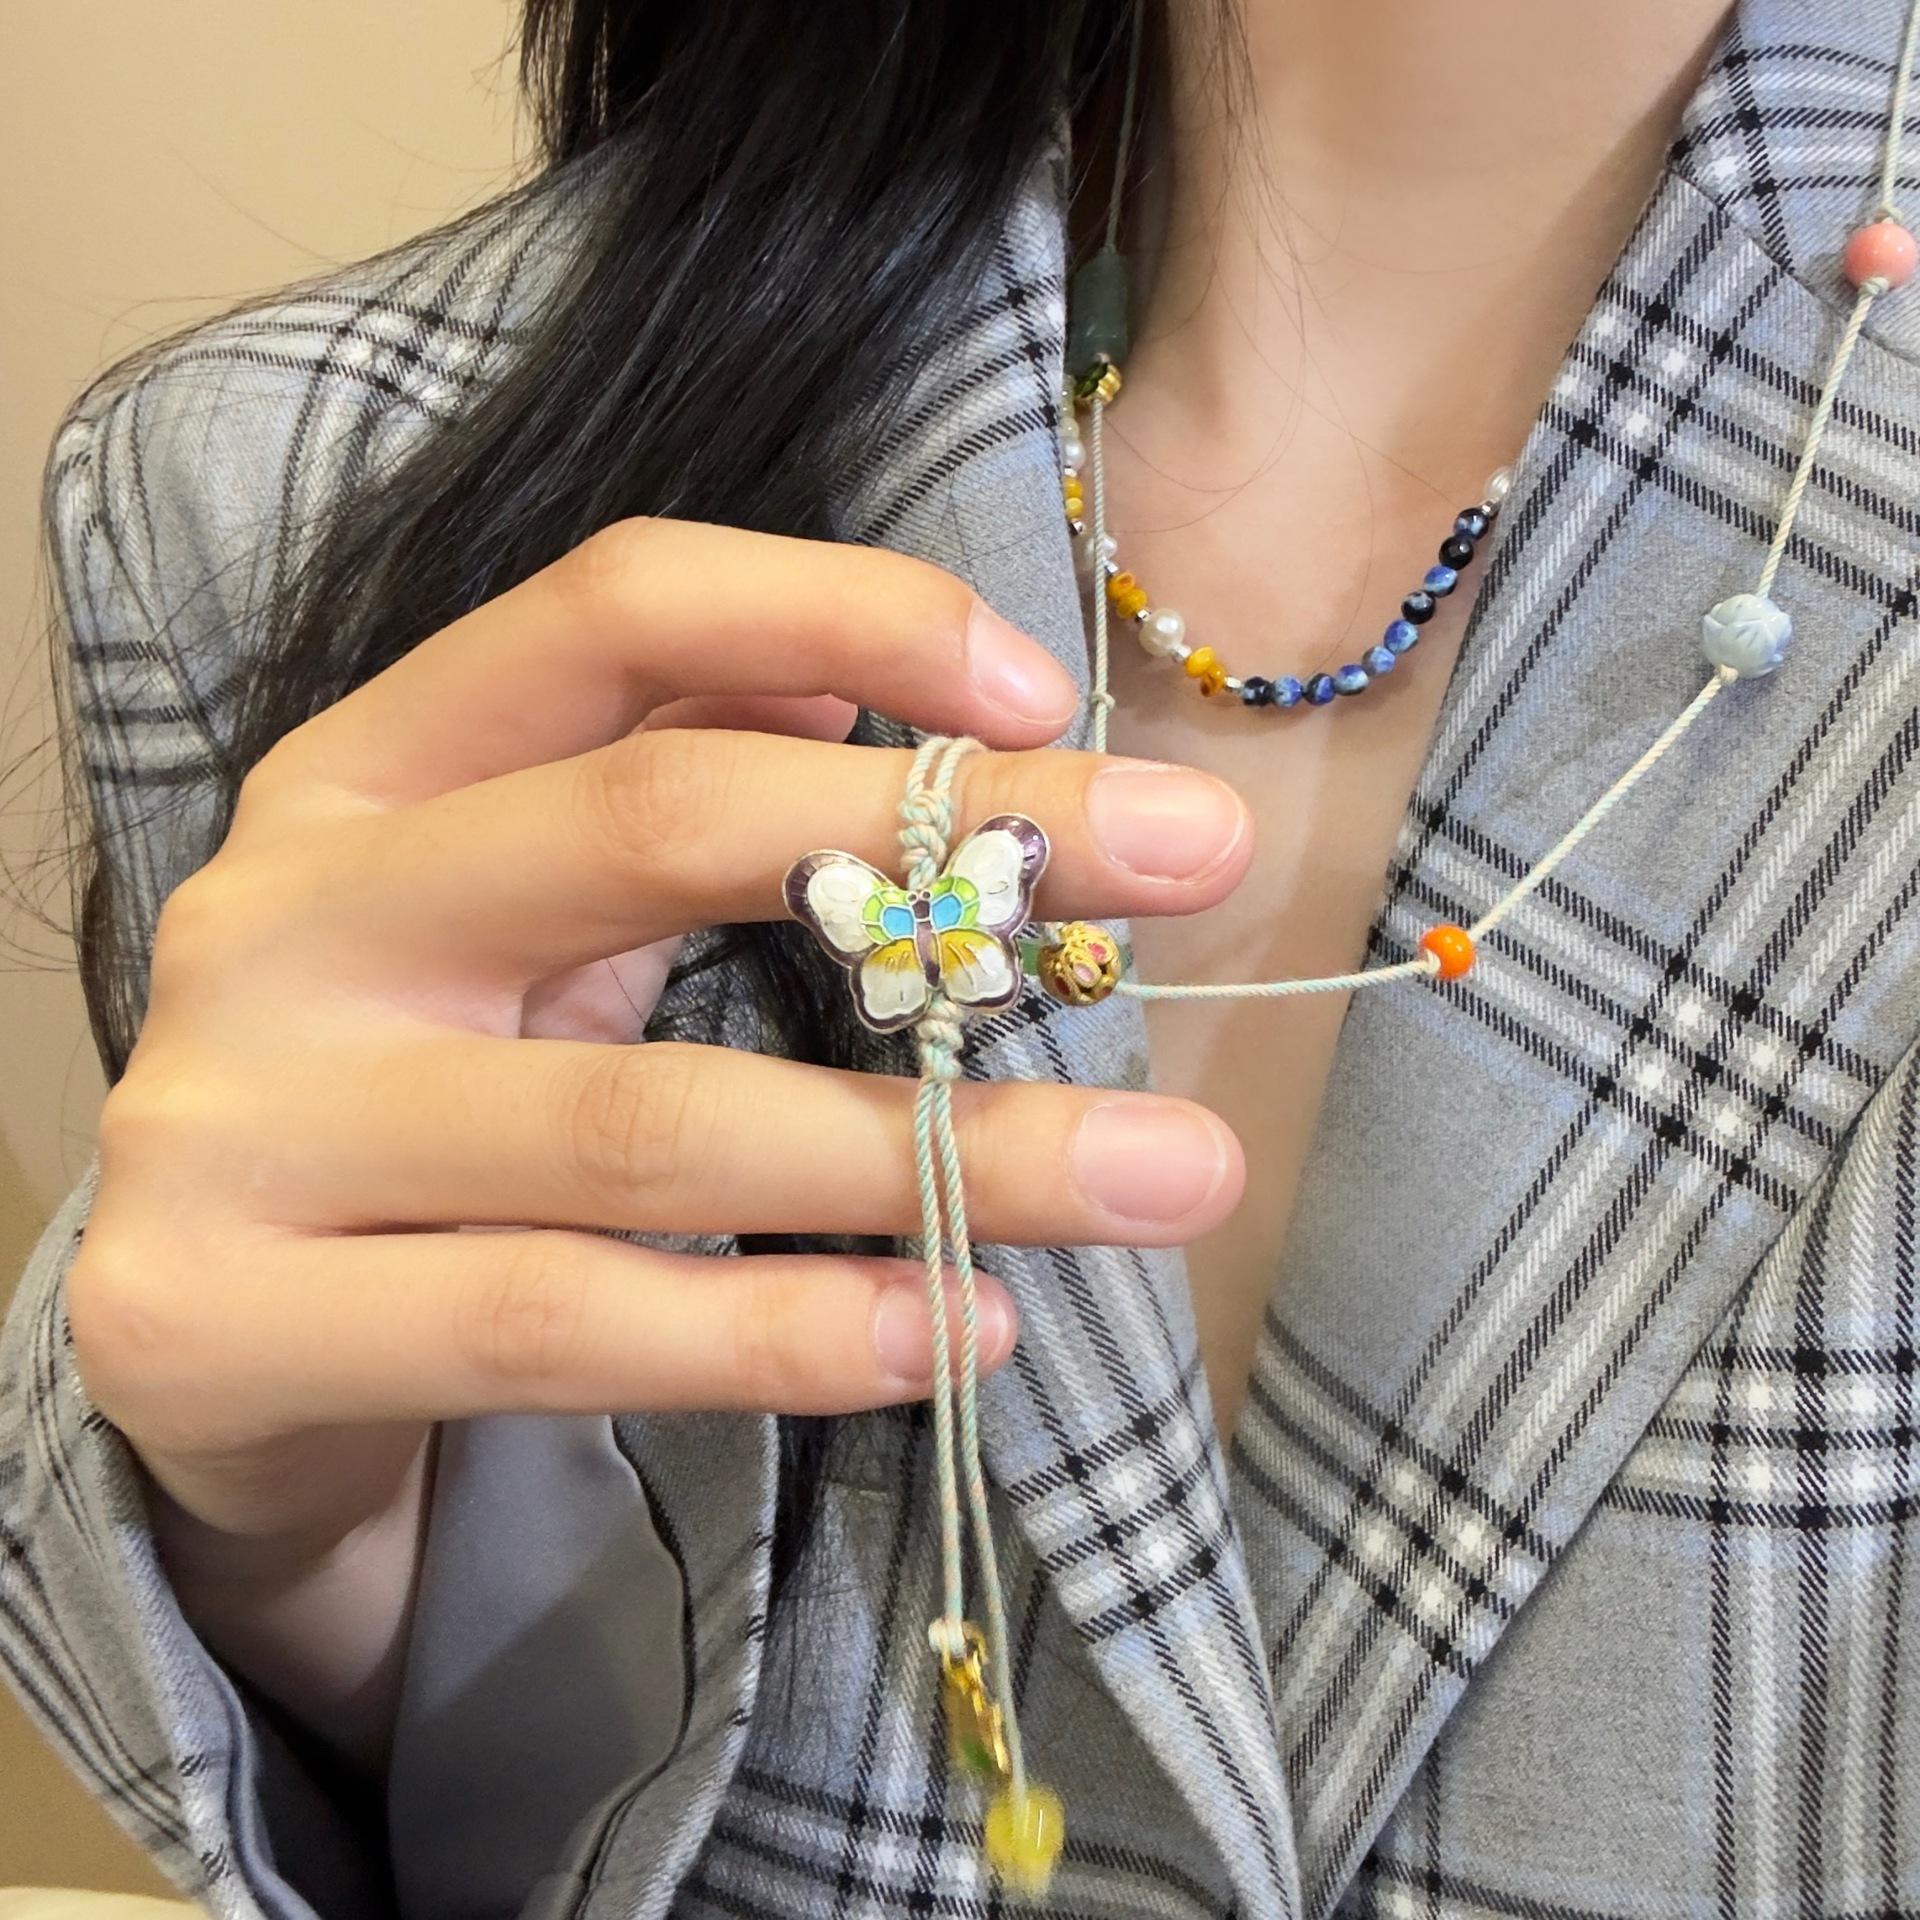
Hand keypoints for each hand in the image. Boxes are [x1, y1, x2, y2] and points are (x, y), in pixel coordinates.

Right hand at [66, 519, 1250, 1756]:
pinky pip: (561, 1324)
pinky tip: (956, 1330)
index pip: (610, 613)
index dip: (838, 610)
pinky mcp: (222, 1324)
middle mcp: (290, 915)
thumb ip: (657, 792)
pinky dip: (785, 1330)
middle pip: (642, 822)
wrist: (189, 1337)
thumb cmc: (416, 1092)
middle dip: (949, 843)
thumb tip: (876, 695)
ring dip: (937, 1149)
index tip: (1044, 688)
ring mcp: (245, 1122)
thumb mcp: (519, 914)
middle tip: (1202, 859)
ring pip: (638, 1123)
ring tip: (1164, 1175)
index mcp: (367, 772)